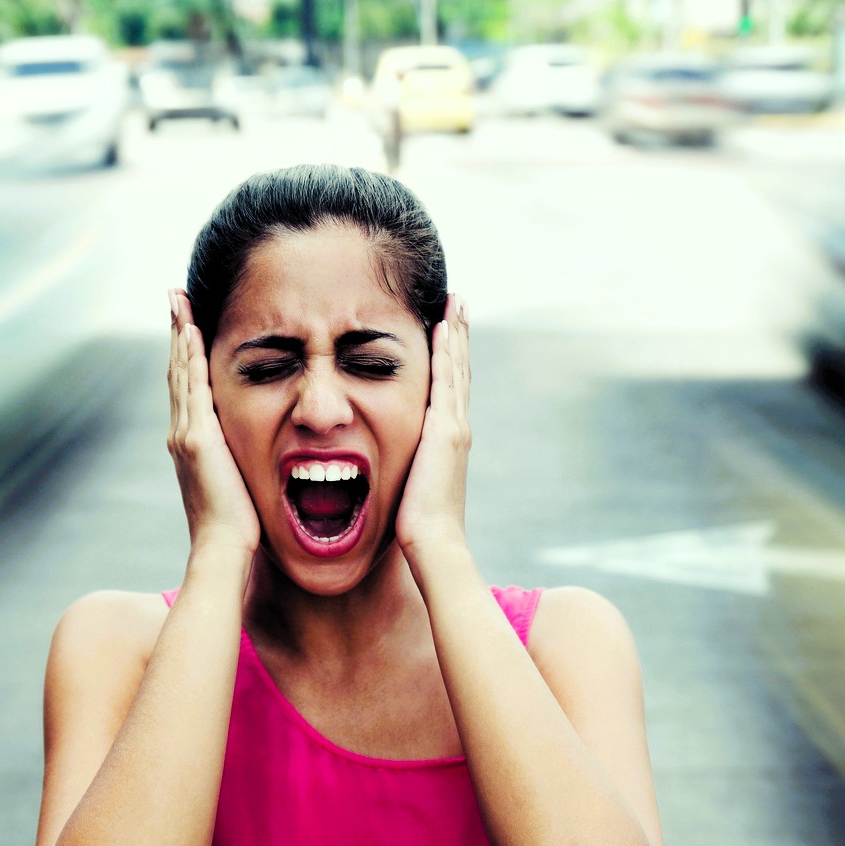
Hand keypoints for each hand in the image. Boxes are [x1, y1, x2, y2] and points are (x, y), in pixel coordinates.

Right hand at [167, 290, 260, 558]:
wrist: (224, 549)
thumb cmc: (237, 527)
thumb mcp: (235, 483)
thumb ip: (235, 462)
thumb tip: (248, 454)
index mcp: (191, 443)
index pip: (187, 386)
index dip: (186, 353)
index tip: (186, 322)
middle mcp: (182, 434)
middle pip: (177, 370)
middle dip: (177, 331)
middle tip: (175, 296)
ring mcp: (186, 435)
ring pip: (181, 372)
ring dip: (180, 333)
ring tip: (179, 300)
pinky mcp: (196, 439)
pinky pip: (192, 387)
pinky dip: (190, 356)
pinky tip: (191, 330)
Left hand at [395, 294, 471, 556]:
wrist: (432, 542)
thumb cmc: (416, 527)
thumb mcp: (409, 487)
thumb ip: (406, 469)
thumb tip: (386, 466)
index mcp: (446, 441)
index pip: (448, 389)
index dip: (450, 359)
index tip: (446, 329)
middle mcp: (455, 427)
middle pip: (458, 371)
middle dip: (457, 337)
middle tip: (457, 303)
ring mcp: (454, 427)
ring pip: (456, 369)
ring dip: (456, 334)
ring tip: (455, 304)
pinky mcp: (446, 430)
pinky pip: (446, 380)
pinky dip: (448, 352)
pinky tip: (443, 327)